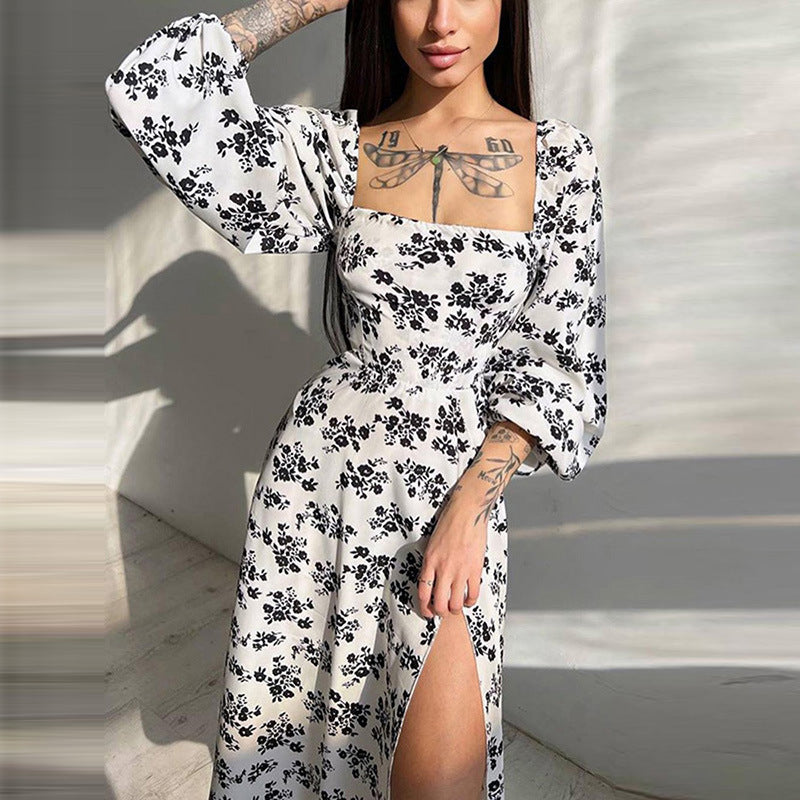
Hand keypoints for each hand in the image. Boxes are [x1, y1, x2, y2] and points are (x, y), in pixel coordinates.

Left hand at [417, 486, 486, 618]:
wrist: (467, 512)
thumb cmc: (449, 523)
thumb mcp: (432, 543)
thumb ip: (431, 562)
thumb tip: (431, 580)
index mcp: (430, 561)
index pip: (423, 592)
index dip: (424, 607)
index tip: (427, 612)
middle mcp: (443, 569)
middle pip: (439, 604)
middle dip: (439, 612)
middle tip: (442, 611)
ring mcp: (460, 570)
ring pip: (455, 604)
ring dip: (454, 609)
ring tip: (455, 606)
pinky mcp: (475, 569)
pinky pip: (472, 594)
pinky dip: (470, 601)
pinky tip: (468, 599)